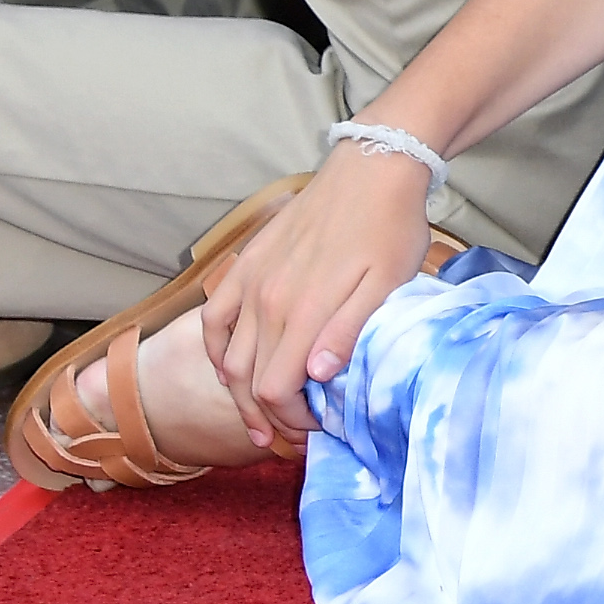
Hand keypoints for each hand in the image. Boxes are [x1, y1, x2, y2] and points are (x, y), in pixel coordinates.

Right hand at [197, 142, 438, 446]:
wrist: (372, 168)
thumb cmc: (390, 227)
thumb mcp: (387, 283)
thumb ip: (347, 332)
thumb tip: (314, 378)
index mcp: (303, 311)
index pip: (276, 389)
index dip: (291, 420)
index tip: (316, 427)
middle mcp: (267, 300)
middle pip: (247, 380)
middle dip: (268, 416)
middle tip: (290, 434)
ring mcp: (250, 281)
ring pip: (225, 356)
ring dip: (238, 393)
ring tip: (258, 418)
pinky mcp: (246, 264)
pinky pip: (214, 318)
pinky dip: (216, 350)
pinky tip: (229, 368)